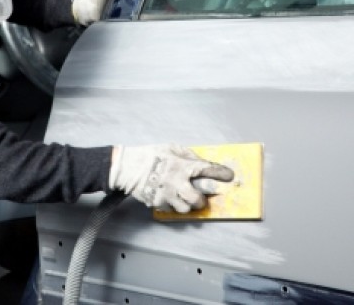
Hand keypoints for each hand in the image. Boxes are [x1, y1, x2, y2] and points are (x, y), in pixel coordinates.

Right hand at [109, 144, 233, 212]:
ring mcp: (166, 194)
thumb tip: (205, 164)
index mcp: (181, 165)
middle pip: (198, 199)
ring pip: (186, 208)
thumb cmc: (151, 155)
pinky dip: (173, 205)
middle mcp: (176, 182)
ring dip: (188, 204)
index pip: (207, 169)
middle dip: (202, 199)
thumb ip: (189, 156)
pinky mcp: (157, 203)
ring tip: (184, 197)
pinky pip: (172, 209)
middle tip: (201, 196)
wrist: (127, 167)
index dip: (221, 173)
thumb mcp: (171, 148)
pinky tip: (170, 196)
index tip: (229, 176)